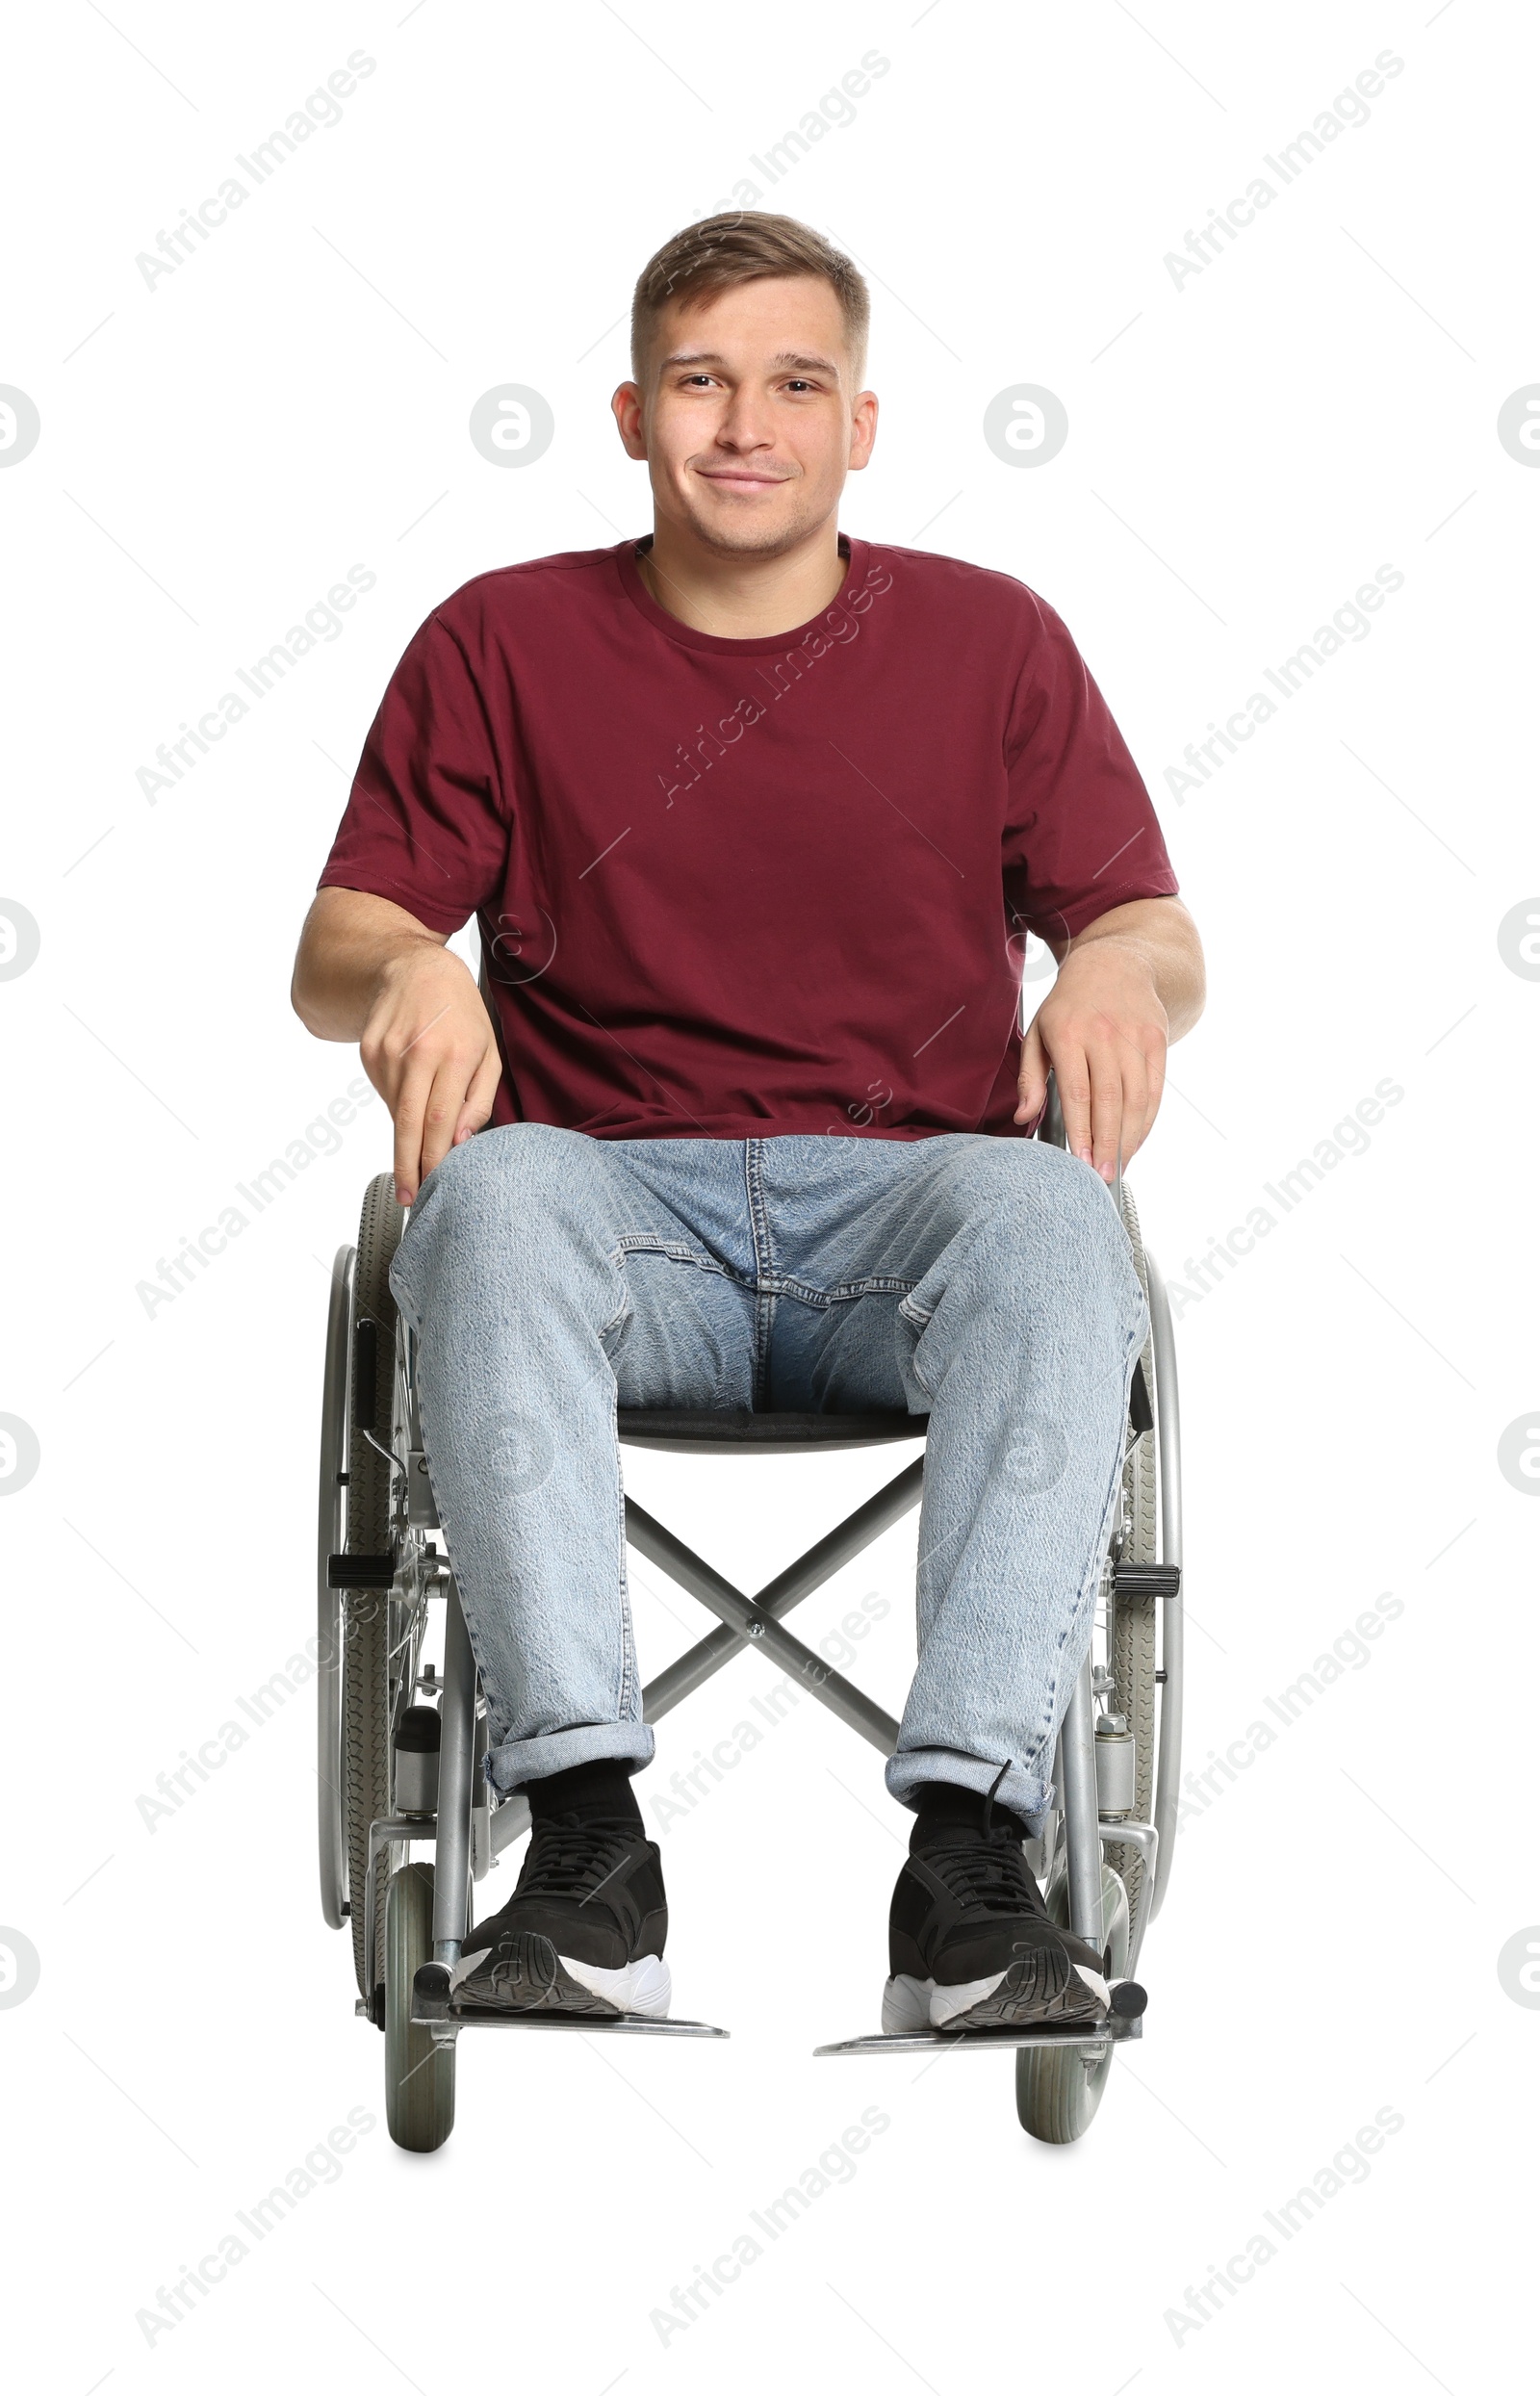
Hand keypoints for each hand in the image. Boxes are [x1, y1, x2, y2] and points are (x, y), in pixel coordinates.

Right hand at [357, 945, 502, 1203]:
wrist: (411, 967)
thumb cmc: (459, 1011)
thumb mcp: (488, 1049)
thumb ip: (480, 1098)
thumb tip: (461, 1141)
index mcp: (455, 1053)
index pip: (441, 1119)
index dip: (434, 1157)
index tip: (432, 1185)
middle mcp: (418, 1051)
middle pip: (409, 1122)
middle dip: (409, 1165)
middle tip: (409, 1198)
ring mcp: (387, 1051)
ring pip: (395, 1110)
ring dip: (407, 1135)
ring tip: (417, 1146)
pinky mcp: (368, 1051)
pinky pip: (384, 1093)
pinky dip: (398, 1105)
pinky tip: (410, 1092)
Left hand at [1013, 939, 1167, 1180]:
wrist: (1116, 964)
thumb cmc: (1069, 1006)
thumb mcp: (1038, 1032)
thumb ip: (1029, 1077)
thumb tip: (1023, 1117)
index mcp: (1069, 1033)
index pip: (1077, 1091)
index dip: (1080, 1130)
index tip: (1079, 1161)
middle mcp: (1104, 1034)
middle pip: (1110, 1099)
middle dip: (1106, 1142)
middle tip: (1102, 1176)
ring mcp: (1135, 1037)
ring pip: (1136, 1097)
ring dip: (1129, 1137)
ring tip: (1119, 1166)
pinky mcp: (1157, 1040)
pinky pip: (1155, 1088)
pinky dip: (1147, 1119)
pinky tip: (1136, 1141)